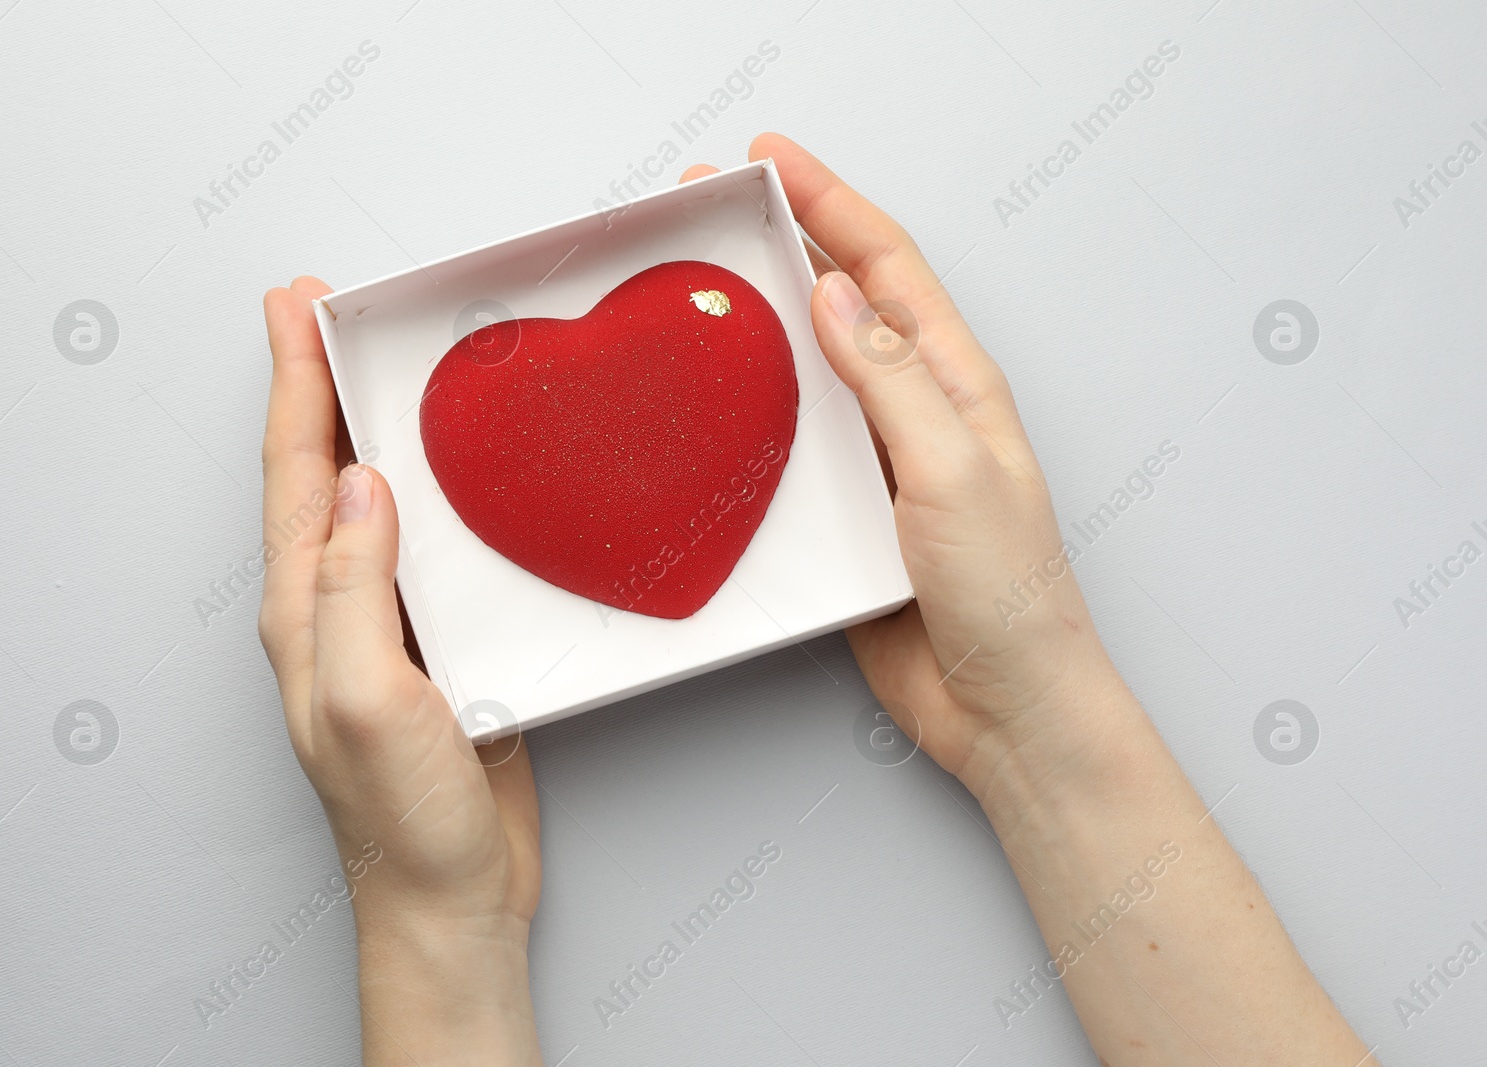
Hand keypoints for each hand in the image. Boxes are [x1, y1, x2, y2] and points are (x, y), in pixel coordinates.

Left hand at [260, 278, 541, 1065]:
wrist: (449, 897)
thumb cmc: (401, 820)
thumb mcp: (368, 699)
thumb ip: (354, 590)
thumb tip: (362, 484)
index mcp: (307, 613)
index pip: (296, 474)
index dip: (294, 383)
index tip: (295, 306)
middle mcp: (338, 609)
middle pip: (326, 472)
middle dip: (323, 384)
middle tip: (330, 311)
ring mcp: (390, 627)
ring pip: (382, 504)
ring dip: (381, 429)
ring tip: (395, 368)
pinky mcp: (442, 648)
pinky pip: (436, 550)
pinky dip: (446, 496)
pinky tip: (469, 479)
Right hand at [715, 136, 1132, 804]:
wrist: (1005, 707)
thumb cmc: (1009, 595)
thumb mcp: (953, 472)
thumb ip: (892, 382)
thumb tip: (835, 294)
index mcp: (955, 383)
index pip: (887, 266)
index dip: (829, 203)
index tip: (769, 158)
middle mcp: (913, 411)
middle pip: (840, 304)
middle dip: (780, 244)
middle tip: (709, 207)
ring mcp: (876, 463)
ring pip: (805, 373)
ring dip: (756, 326)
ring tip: (694, 286)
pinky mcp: (844, 518)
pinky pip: (789, 450)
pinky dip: (748, 418)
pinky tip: (709, 408)